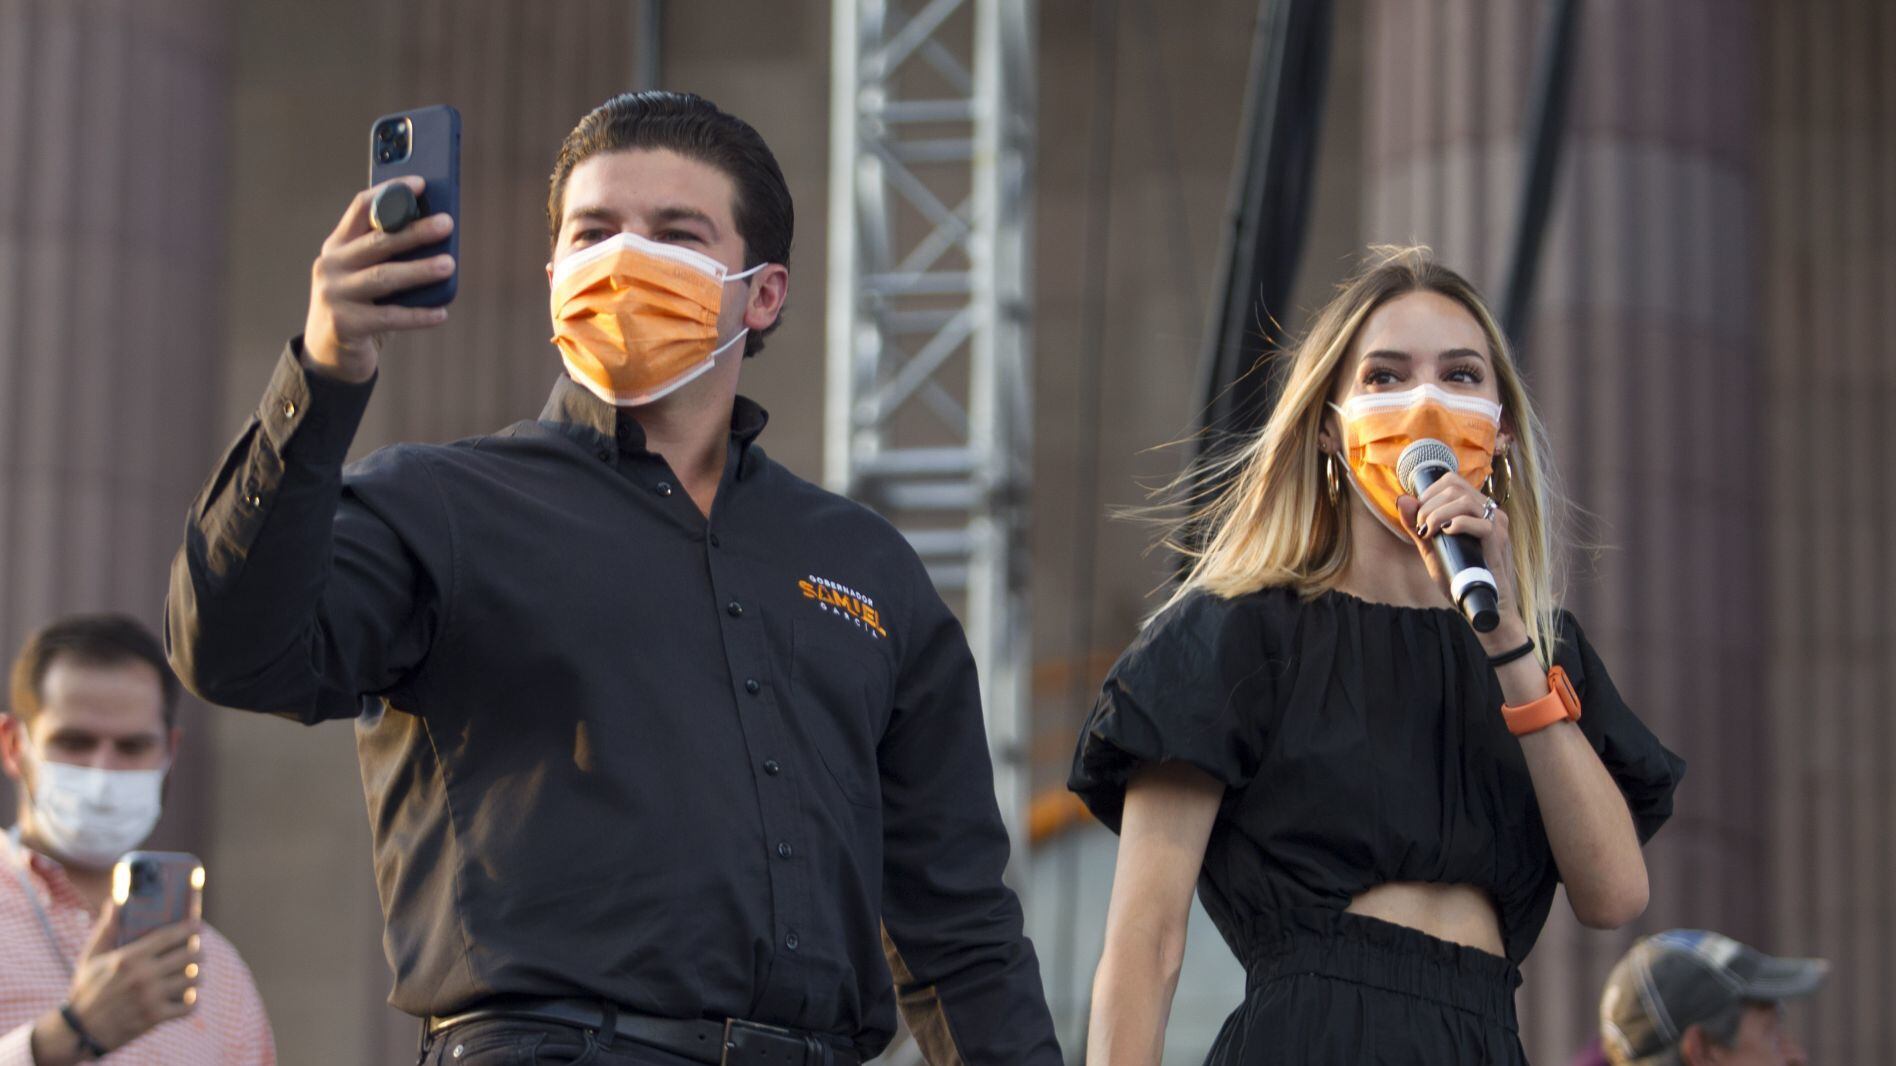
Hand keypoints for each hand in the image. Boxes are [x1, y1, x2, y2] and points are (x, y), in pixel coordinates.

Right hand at [31, 902, 202, 1062]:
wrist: (78, 1032)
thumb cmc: (85, 990)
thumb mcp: (90, 958)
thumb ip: (106, 929)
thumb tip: (116, 901)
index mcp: (128, 958)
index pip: (169, 936)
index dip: (189, 928)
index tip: (198, 926)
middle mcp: (143, 976)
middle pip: (189, 956)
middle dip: (197, 952)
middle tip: (196, 952)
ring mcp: (151, 998)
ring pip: (193, 979)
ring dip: (195, 976)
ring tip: (191, 974)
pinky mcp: (155, 1017)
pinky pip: (189, 1005)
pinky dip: (191, 1001)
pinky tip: (186, 996)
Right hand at [302, 175, 454, 382]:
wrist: (329, 352)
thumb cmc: (361, 304)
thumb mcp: (366, 273)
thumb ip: (389, 255)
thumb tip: (439, 236)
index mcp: (337, 245)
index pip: (361, 208)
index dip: (390, 193)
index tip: (420, 183)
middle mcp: (331, 265)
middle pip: (377, 242)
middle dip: (413, 231)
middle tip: (446, 224)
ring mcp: (334, 294)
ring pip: (383, 277)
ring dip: (419, 270)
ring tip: (449, 264)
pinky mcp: (344, 324)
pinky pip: (388, 317)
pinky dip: (418, 315)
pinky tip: (442, 313)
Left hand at [1396, 472, 1525, 647]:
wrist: (1480, 603)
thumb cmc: (1459, 576)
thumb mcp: (1432, 547)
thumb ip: (1416, 525)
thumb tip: (1402, 499)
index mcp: (1475, 508)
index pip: (1451, 481)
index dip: (1428, 493)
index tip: (1418, 515)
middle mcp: (1488, 511)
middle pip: (1454, 487)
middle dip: (1428, 505)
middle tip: (1421, 528)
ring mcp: (1497, 524)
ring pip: (1464, 501)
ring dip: (1438, 514)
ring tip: (1429, 532)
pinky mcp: (1499, 541)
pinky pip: (1480, 523)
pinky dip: (1458, 524)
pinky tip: (1446, 534)